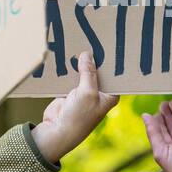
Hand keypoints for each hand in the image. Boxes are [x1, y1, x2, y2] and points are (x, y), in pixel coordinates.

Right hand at [31, 50, 117, 164]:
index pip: (115, 74)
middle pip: (98, 71)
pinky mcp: (69, 92)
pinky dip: (67, 70)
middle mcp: (99, 93)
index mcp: (110, 95)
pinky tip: (66, 57)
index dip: (113, 61)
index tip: (111, 45)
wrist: (57, 132)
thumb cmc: (78, 117)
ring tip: (79, 44)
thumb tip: (87, 54)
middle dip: (95, 60)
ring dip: (80, 64)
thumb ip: (88, 72)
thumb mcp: (87, 92)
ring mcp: (83, 93)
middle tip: (95, 40)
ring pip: (83, 73)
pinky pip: (70, 77)